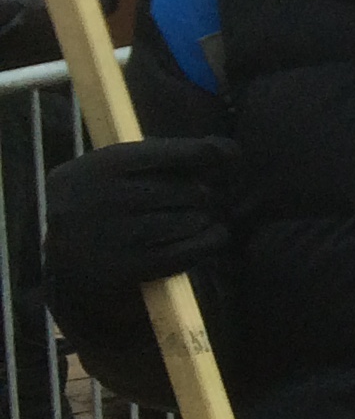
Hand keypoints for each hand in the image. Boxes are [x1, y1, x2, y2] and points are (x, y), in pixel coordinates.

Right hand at [47, 137, 237, 300]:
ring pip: (191, 220)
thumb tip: (223, 149)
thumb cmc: (97, 203)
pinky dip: (210, 241)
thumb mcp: (109, 169)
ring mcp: (115, 235)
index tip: (231, 154)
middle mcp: (105, 198)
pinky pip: (188, 251)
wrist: (60, 261)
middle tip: (208, 196)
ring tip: (201, 216)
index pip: (170, 153)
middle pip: (187, 190)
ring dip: (205, 217)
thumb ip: (159, 156)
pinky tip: (213, 235)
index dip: (207, 152)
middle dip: (206, 192)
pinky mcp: (128, 268)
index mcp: (100, 166)